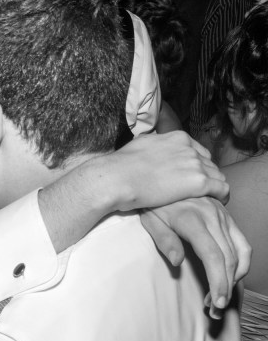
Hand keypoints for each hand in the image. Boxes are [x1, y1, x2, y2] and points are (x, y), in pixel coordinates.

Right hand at [100, 131, 229, 211]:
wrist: (117, 179)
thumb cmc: (121, 166)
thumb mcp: (139, 144)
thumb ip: (152, 144)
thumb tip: (149, 144)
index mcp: (177, 138)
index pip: (197, 151)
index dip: (195, 164)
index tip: (190, 175)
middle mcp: (190, 148)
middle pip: (208, 163)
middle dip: (206, 175)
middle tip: (199, 189)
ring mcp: (196, 164)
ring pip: (217, 175)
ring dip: (214, 186)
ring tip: (210, 197)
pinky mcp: (199, 182)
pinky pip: (221, 188)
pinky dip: (222, 195)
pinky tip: (218, 202)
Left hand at [140, 199, 249, 315]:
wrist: (162, 177)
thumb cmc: (152, 202)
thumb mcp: (150, 220)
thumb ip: (164, 241)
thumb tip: (178, 262)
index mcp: (193, 220)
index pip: (213, 256)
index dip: (218, 281)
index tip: (217, 302)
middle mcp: (213, 217)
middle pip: (229, 258)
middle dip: (225, 287)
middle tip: (214, 309)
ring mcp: (223, 216)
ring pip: (240, 251)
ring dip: (235, 277)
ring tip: (220, 296)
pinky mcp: (227, 216)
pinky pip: (242, 242)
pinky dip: (241, 262)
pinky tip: (230, 276)